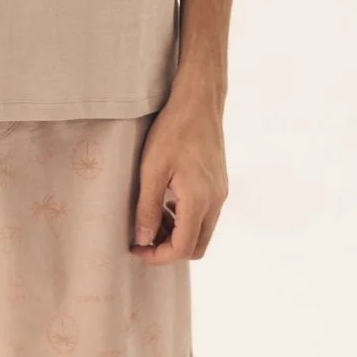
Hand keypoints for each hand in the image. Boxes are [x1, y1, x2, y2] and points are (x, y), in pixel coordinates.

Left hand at [130, 86, 227, 262]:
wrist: (199, 100)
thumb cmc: (173, 130)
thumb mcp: (152, 169)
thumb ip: (148, 208)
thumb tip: (144, 240)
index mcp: (198, 200)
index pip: (182, 248)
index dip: (158, 256)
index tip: (136, 248)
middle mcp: (215, 201)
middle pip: (196, 247)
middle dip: (169, 249)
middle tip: (144, 236)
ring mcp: (220, 193)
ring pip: (202, 232)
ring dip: (178, 233)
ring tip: (152, 217)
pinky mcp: (220, 184)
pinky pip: (206, 215)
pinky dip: (187, 219)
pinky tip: (168, 202)